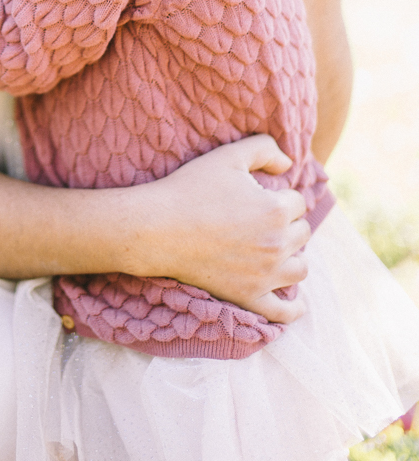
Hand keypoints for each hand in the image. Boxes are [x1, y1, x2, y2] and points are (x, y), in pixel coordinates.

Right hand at [123, 135, 310, 323]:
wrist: (157, 228)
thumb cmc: (191, 188)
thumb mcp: (228, 156)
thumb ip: (264, 147)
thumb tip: (288, 163)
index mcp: (276, 210)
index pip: (297, 202)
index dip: (278, 195)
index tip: (258, 196)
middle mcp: (277, 244)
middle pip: (302, 233)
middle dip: (287, 224)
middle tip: (261, 220)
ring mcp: (265, 275)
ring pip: (300, 268)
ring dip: (293, 257)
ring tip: (275, 249)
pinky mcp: (249, 298)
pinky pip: (283, 312)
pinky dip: (294, 308)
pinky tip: (295, 302)